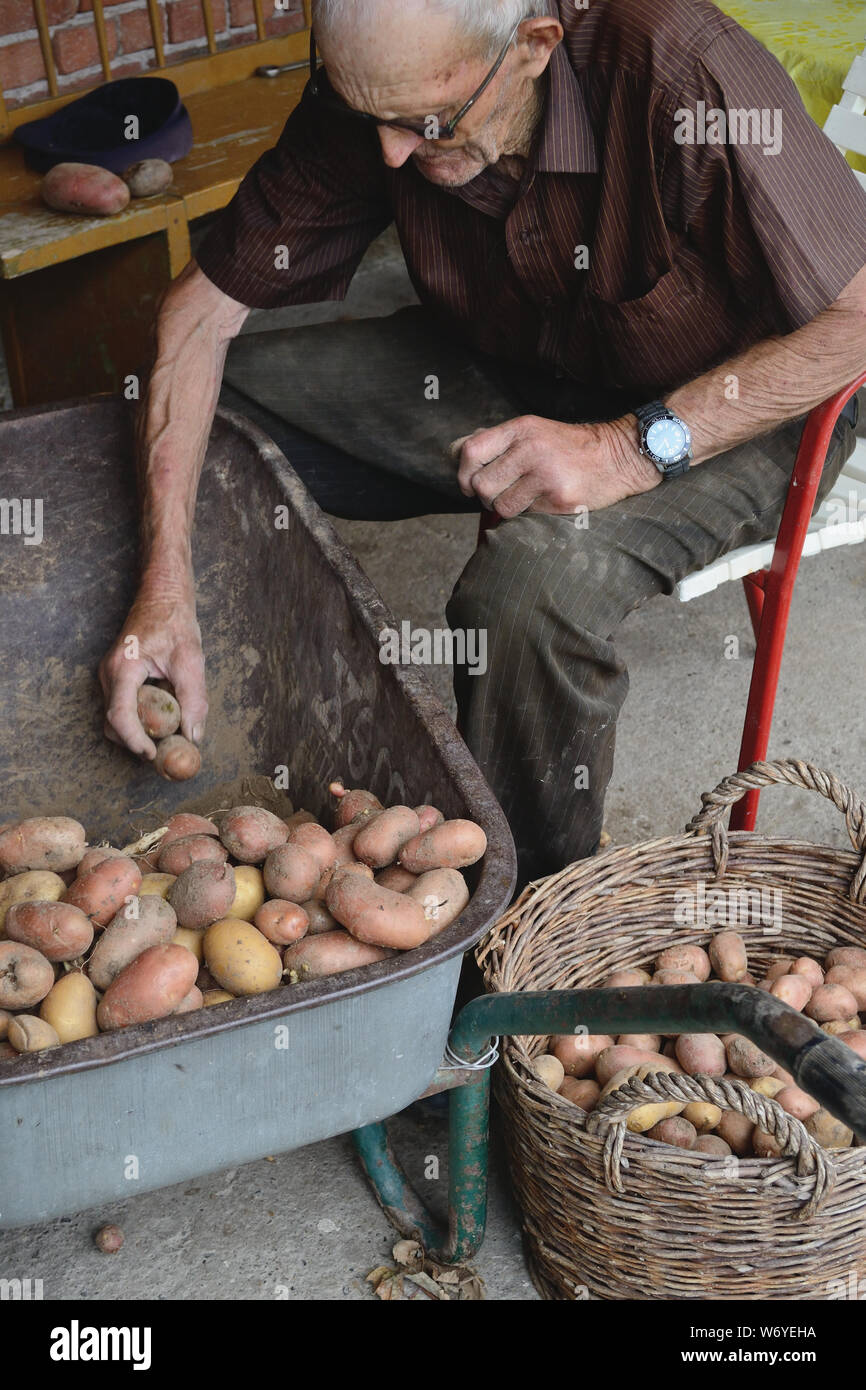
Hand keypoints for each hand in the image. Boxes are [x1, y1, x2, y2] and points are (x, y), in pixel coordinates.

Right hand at [98, 577, 207, 758]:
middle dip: (137, 740)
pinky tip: (163, 710)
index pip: (119, 716)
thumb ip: (193, 700)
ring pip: (116, 716)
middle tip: (165, 748)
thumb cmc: (175, 622)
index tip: (152, 754)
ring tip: (168, 728)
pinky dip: (140, 716)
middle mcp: (109, 674)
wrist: (162, 596)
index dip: (134, 741)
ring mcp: (109, 675)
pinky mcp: (116, 676)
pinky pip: (122, 705)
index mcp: (123, 668)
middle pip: (114, 722)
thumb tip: (193, 736)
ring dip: (139, 728)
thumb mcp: (191, 660)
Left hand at [450, 414, 658, 517]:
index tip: (470, 483)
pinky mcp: (560, 499)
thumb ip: (498, 441)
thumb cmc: (569, 447)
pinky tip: (547, 500)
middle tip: (501, 494)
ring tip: (526, 497)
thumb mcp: (533, 431)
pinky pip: (527, 515)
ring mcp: (546, 475)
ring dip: (508, 508)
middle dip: (485, 496)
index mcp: (521, 429)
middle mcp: (531, 449)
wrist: (617, 457)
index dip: (464, 473)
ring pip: (501, 506)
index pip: (472, 451)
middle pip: (481, 485)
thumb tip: (456, 452)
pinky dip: (531, 513)